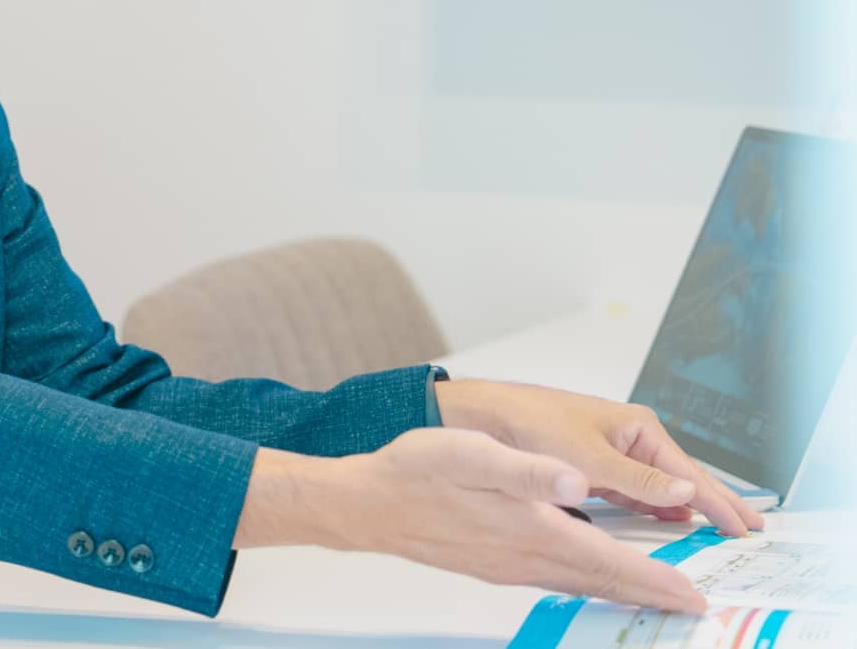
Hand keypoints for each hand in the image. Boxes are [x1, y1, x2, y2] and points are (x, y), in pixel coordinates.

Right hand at [236, 430, 707, 612]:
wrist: (365, 504)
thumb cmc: (414, 472)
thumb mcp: (473, 453)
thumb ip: (530, 469)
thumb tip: (579, 481)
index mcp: (532, 530)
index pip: (612, 564)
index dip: (657, 580)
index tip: (694, 595)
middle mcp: (526, 558)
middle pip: (603, 585)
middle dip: (651, 595)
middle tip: (692, 605)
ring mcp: (509, 568)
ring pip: (581, 586)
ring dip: (622, 592)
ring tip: (656, 593)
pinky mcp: (494, 566)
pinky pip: (555, 581)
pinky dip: (587, 583)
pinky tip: (590, 575)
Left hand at [434, 379, 763, 536]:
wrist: (483, 418)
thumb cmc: (531, 423)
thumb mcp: (588, 458)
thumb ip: (638, 481)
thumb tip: (686, 493)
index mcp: (638, 427)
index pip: (689, 472)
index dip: (720, 501)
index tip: (746, 524)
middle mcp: (630, 438)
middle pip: (681, 478)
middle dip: (715, 501)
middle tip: (751, 526)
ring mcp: (613, 453)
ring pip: (659, 487)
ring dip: (686, 506)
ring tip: (718, 527)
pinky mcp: (594, 467)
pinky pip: (634, 491)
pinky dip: (653, 506)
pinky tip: (669, 518)